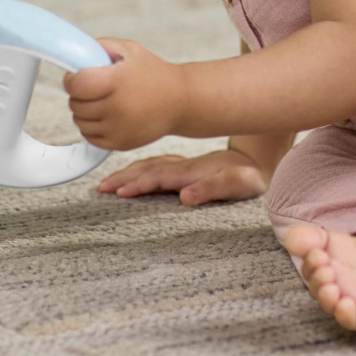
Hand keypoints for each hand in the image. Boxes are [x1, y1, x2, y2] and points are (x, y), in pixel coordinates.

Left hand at [62, 38, 186, 151]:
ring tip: (101, 100)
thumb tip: (72, 56)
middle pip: (76, 104)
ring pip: (80, 122)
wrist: (180, 100)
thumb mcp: (129, 50)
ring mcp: (119, 129)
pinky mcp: (120, 143)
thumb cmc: (152, 72)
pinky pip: (89, 137)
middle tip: (93, 88)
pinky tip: (105, 115)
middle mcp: (117, 107)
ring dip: (83, 111)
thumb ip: (100, 48)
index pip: (76, 85)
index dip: (71, 79)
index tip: (77, 76)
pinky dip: (92, 126)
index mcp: (118, 81)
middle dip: (79, 94)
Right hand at [96, 148, 272, 205]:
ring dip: (126, 173)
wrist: (256, 158)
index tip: (119, 192)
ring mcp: (180, 164)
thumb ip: (211, 188)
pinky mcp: (181, 167)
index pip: (159, 177)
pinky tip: (127, 174)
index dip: (139, 184)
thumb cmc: (248, 176)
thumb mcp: (237, 184)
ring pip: (148, 166)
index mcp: (192, 171)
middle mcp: (182, 166)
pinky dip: (137, 169)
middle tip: (100, 188)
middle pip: (147, 169)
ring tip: (105, 183)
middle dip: (123, 178)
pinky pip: (153, 165)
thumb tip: (185, 197)